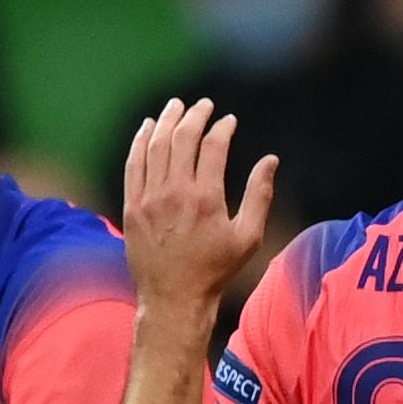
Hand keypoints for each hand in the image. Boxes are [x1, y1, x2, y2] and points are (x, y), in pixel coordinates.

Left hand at [123, 97, 276, 338]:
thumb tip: (270, 160)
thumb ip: (260, 195)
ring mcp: (149, 199)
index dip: (222, 128)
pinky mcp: (131, 207)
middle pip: (182, 139)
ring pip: (155, 146)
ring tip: (176, 106)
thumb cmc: (216, 270)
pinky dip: (140, 142)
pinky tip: (147, 128)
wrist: (174, 298)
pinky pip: (133, 164)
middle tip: (203, 104)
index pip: (213, 146)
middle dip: (194, 116)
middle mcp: (175, 193)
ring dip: (166, 121)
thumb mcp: (248, 237)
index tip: (229, 120)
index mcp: (206, 198)